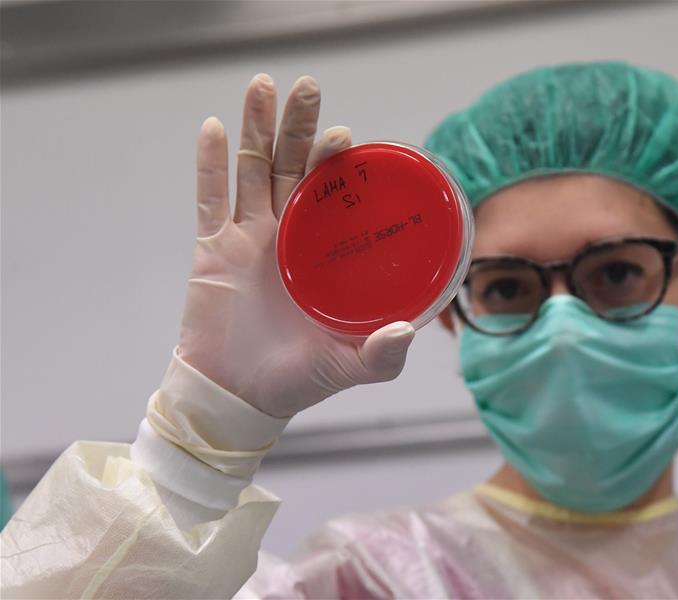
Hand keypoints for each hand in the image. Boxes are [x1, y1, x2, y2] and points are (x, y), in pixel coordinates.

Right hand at [177, 74, 414, 417]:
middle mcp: (289, 235)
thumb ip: (383, 353)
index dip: (338, 163)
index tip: (348, 136)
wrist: (240, 398)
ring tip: (262, 86)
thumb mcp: (351, 365)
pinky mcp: (212, 249)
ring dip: (256, 128)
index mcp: (324, 253)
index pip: (333, 195)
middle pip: (292, 166)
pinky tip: (214, 127)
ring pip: (252, 170)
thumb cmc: (300, 380)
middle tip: (309, 87)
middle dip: (300, 126)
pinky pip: (209, 199)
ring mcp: (249, 238)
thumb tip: (409, 330)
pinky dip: (209, 164)